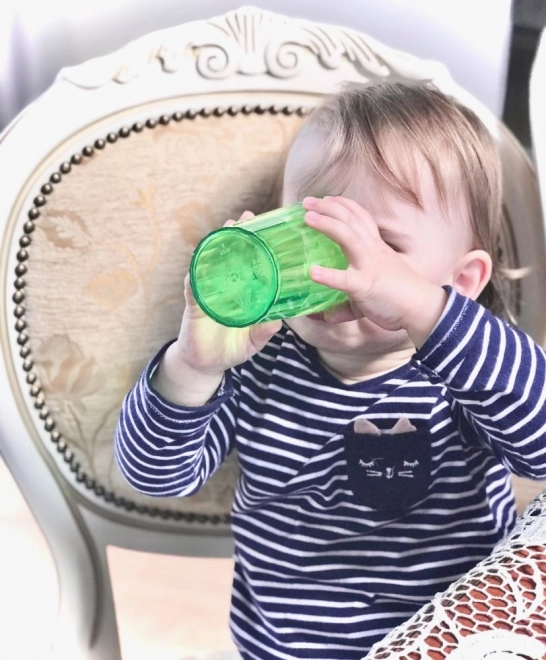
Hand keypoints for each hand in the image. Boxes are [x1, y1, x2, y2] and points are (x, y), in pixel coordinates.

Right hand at [153, 211, 281, 405]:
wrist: (206, 364)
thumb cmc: (231, 347)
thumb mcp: (254, 340)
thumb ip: (265, 330)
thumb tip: (279, 321)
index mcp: (241, 290)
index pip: (248, 262)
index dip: (256, 245)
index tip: (267, 227)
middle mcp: (223, 286)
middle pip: (229, 254)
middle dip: (236, 234)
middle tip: (246, 218)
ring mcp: (207, 292)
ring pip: (210, 262)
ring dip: (217, 244)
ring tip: (227, 228)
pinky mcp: (194, 304)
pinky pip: (194, 285)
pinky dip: (197, 274)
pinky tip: (202, 261)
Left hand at [302, 196, 446, 346]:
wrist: (423, 309)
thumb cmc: (398, 297)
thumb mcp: (369, 291)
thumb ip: (343, 302)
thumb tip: (320, 315)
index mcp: (376, 247)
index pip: (360, 217)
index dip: (343, 205)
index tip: (326, 198)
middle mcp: (372, 251)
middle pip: (351, 220)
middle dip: (328, 207)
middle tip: (306, 202)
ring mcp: (369, 266)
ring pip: (348, 237)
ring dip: (327, 225)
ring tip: (307, 218)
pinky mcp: (365, 286)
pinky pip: (345, 279)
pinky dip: (328, 275)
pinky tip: (312, 272)